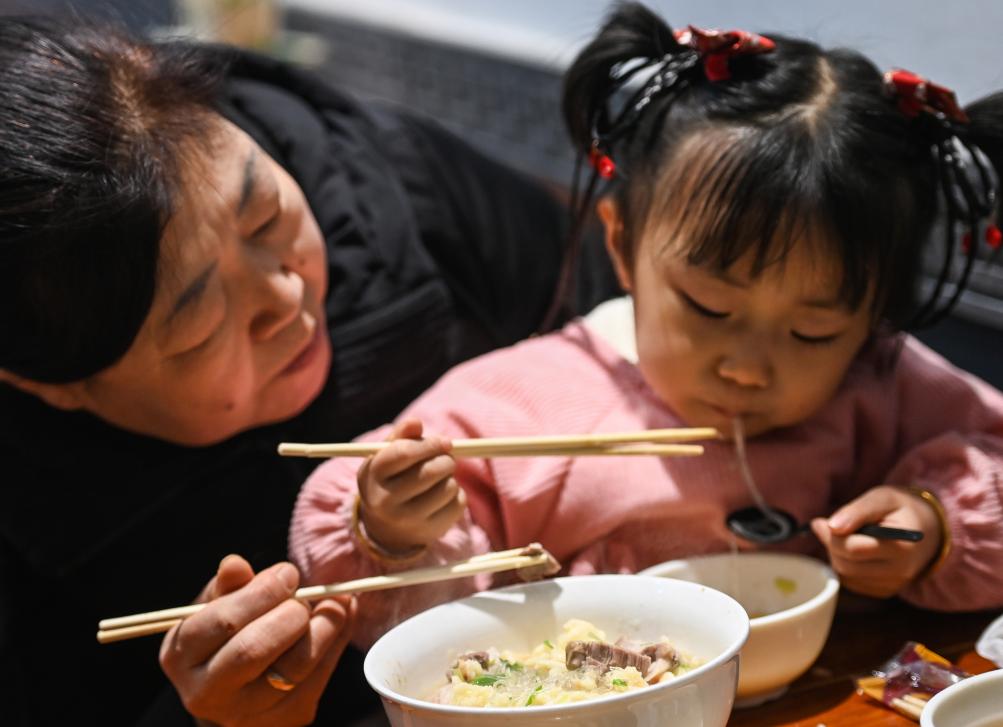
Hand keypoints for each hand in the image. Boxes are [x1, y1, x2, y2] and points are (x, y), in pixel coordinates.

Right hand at [160, 555, 355, 726]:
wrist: (234, 691)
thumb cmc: (224, 637)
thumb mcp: (215, 607)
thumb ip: (228, 586)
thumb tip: (234, 563)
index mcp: (182, 655)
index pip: (223, 622)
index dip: (262, 593)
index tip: (288, 573)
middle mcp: (207, 692)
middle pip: (254, 649)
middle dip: (289, 612)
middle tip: (305, 594)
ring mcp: (247, 713)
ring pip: (294, 667)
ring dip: (324, 626)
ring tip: (332, 602)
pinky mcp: (286, 719)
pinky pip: (320, 677)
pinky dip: (338, 640)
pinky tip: (342, 617)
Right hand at [358, 418, 465, 552]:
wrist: (386, 527)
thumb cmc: (390, 480)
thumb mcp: (386, 457)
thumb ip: (400, 436)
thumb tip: (416, 422)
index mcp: (372, 476)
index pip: (405, 453)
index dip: (430, 444)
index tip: (445, 442)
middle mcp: (386, 501)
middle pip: (431, 471)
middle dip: (445, 459)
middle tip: (445, 459)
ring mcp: (408, 520)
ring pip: (449, 486)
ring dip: (450, 477)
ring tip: (439, 480)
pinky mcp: (430, 531)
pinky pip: (459, 503)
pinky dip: (456, 495)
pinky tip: (442, 497)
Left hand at [811, 485, 942, 597]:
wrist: (929, 530)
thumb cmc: (902, 509)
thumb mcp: (883, 498)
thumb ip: (858, 511)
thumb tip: (832, 526)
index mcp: (901, 546)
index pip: (853, 548)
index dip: (830, 535)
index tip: (820, 522)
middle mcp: (900, 571)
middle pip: (846, 564)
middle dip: (832, 544)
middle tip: (831, 527)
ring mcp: (893, 585)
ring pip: (846, 574)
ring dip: (837, 555)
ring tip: (848, 536)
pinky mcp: (886, 591)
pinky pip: (852, 582)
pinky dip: (845, 566)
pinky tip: (855, 551)